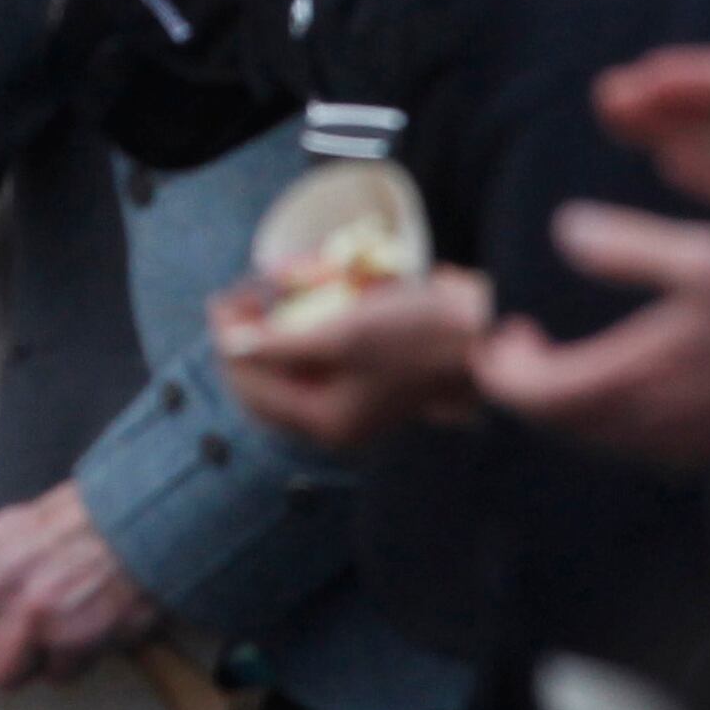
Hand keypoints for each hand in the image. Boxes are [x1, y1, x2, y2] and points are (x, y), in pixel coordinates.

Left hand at [0, 482, 157, 686]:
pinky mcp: (94, 646)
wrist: (140, 520)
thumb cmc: (79, 520)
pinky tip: (96, 622)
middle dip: (14, 663)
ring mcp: (59, 631)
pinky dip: (86, 656)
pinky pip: (78, 672)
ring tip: (72, 618)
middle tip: (32, 634)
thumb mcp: (19, 525)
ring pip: (43, 676)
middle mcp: (22, 606)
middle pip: (0, 673)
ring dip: (54, 660)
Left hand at [212, 265, 490, 450]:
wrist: (488, 331)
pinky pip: (324, 355)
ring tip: (276, 287)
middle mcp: (340, 421)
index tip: (222, 300)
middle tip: (245, 293)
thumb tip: (230, 345)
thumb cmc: (416, 334)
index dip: (230, 344)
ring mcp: (358, 401)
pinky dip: (311, 325)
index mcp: (327, 422)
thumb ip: (279, 345)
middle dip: (252, 335)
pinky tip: (311, 295)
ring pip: (294, 366)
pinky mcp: (374, 377)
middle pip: (269, 382)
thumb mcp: (341, 335)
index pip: (253, 390)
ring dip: (280, 327)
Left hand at [471, 202, 709, 467]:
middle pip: (554, 421)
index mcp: (627, 384)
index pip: (528, 394)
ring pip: (595, 435)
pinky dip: (609, 410)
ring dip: (567, 398)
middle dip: (526, 381)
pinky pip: (635, 440)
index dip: (499, 362)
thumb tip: (564, 230)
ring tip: (566, 347)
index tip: (501, 322)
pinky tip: (629, 373)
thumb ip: (623, 245)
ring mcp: (681, 447)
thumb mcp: (700, 258)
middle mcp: (645, 429)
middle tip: (521, 333)